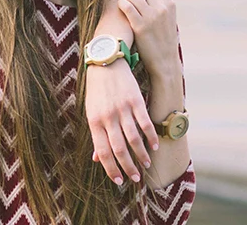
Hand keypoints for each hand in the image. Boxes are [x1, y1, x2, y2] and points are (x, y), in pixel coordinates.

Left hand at [86, 60, 157, 183]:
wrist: (106, 64)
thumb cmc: (97, 92)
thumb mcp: (91, 112)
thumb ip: (97, 135)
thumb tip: (96, 159)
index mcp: (94, 122)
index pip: (102, 152)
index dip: (111, 169)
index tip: (119, 181)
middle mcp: (108, 117)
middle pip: (119, 149)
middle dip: (128, 167)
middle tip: (135, 178)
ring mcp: (122, 109)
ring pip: (134, 139)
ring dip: (141, 155)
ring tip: (146, 164)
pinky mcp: (135, 101)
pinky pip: (145, 123)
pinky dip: (151, 137)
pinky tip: (154, 146)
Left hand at [118, 0, 180, 79]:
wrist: (165, 61)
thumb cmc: (163, 39)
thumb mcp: (167, 17)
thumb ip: (159, 3)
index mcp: (169, 3)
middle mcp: (162, 8)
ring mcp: (152, 17)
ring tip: (126, 8)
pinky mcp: (141, 26)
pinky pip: (126, 6)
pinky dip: (121, 5)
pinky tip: (121, 10)